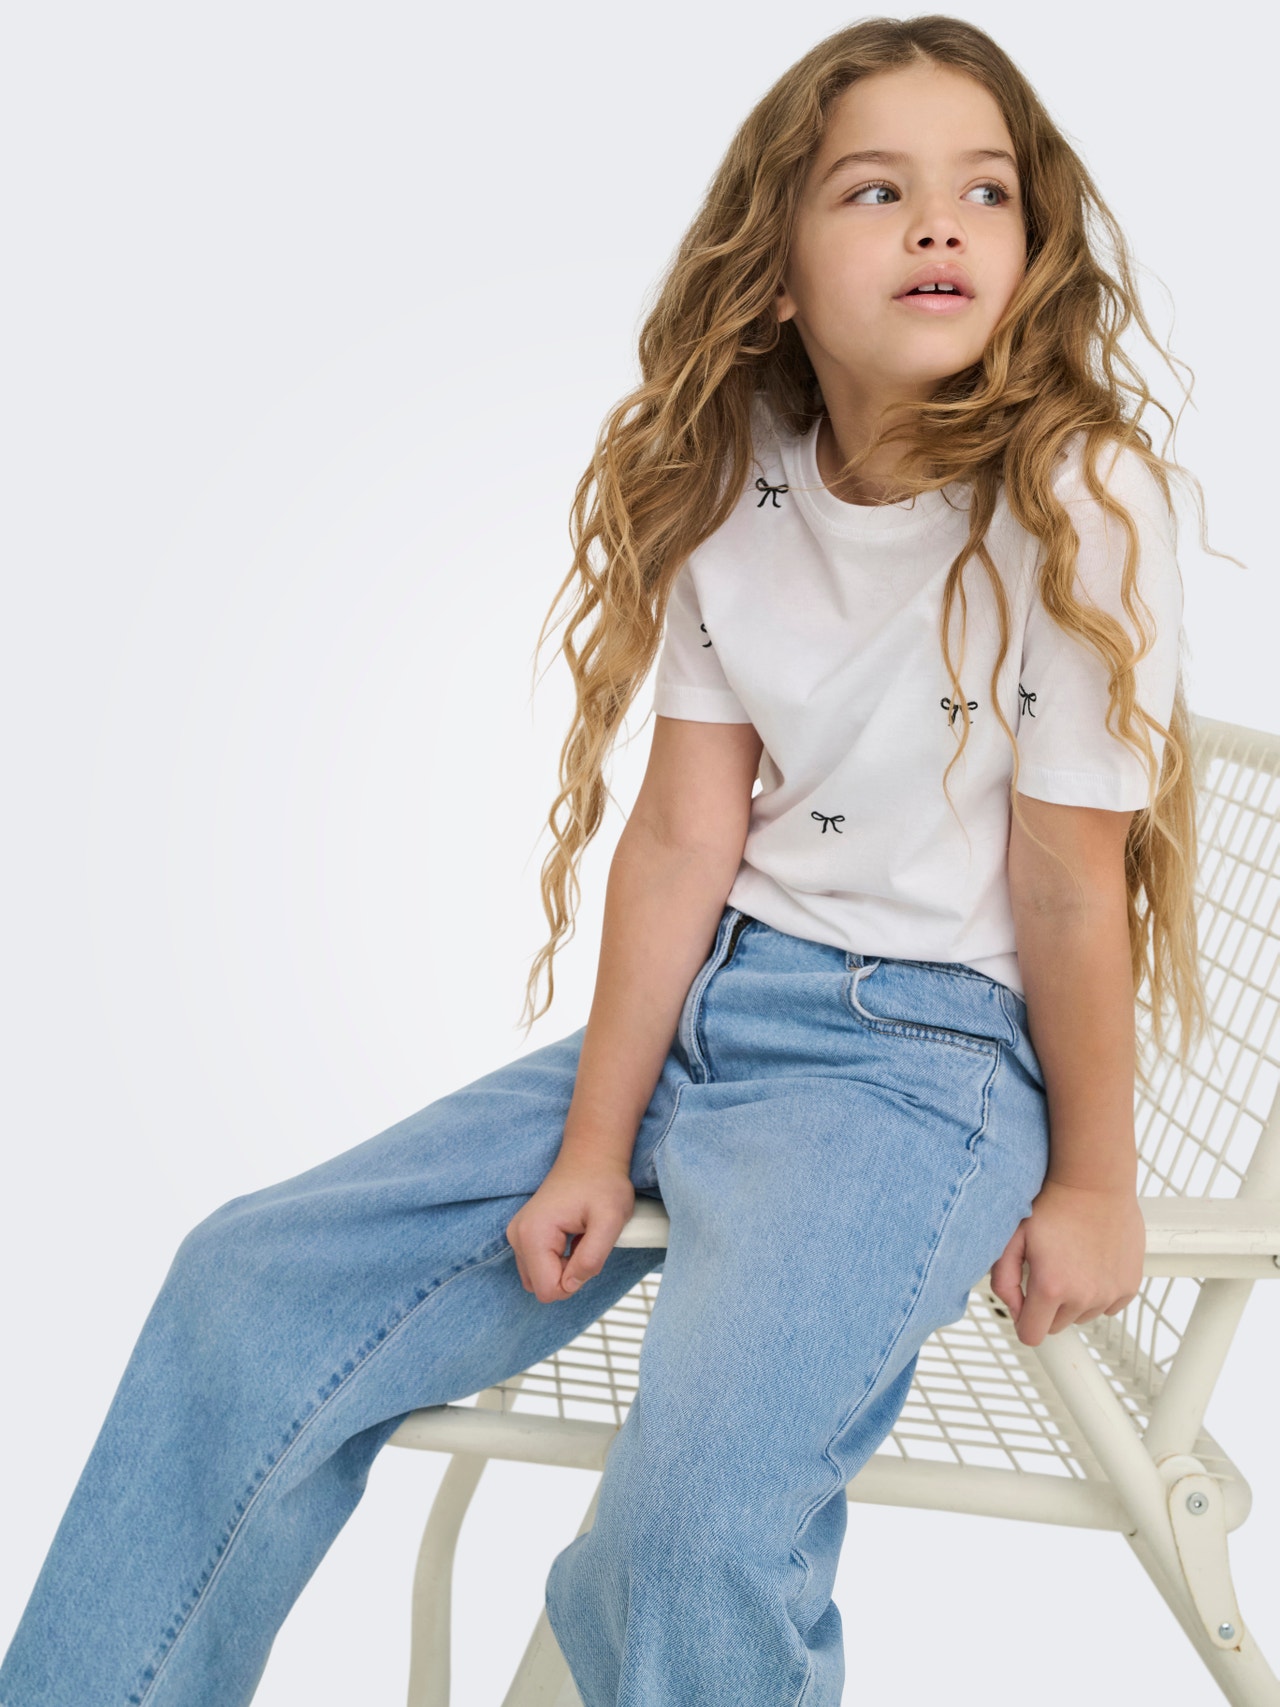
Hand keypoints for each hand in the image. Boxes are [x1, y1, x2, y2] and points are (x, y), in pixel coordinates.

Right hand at [505, 1156, 636, 1303]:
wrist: (591, 1156)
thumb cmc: (603, 1183)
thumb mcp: (609, 1221)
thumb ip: (591, 1258)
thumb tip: (570, 1285)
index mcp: (533, 1235)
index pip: (548, 1290)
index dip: (575, 1281)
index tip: (588, 1251)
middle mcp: (517, 1236)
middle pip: (541, 1286)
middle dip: (568, 1274)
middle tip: (585, 1243)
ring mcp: (517, 1234)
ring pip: (539, 1278)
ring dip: (564, 1267)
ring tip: (579, 1237)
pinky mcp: (523, 1234)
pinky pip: (539, 1265)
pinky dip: (558, 1259)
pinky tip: (572, 1235)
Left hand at [989, 1178, 1145, 1346]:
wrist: (1095, 1182)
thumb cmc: (1052, 1204)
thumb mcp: (1014, 1237)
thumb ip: (1004, 1279)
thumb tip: (1013, 1310)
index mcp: (1051, 1287)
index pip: (1031, 1335)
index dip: (1023, 1320)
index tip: (1024, 1301)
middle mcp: (1083, 1296)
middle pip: (1057, 1326)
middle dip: (1047, 1306)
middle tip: (1048, 1270)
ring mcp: (1109, 1293)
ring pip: (1082, 1316)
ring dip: (1074, 1299)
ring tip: (1071, 1262)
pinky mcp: (1129, 1286)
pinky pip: (1108, 1306)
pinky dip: (1098, 1293)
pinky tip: (1092, 1264)